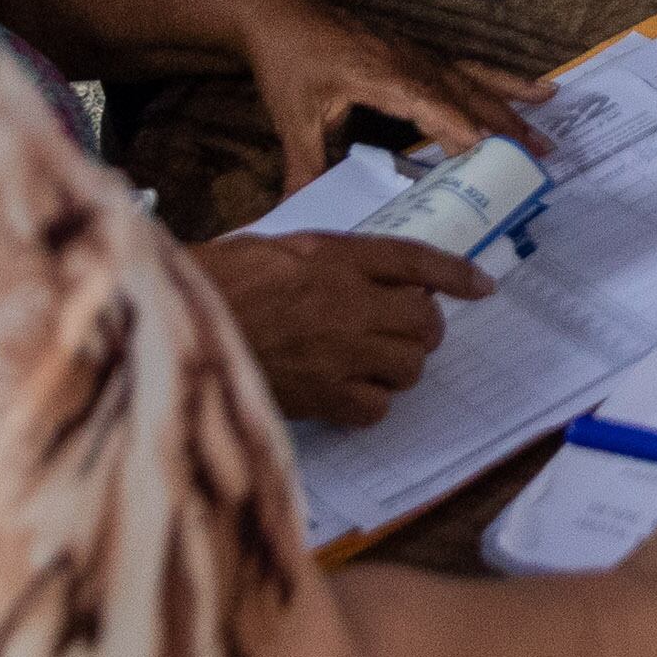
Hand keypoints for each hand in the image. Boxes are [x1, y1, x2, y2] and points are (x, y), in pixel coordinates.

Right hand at [191, 232, 487, 429]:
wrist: (174, 320)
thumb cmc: (218, 281)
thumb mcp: (279, 248)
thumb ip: (331, 260)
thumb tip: (374, 277)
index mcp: (334, 256)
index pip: (414, 259)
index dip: (454, 273)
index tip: (482, 286)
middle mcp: (347, 301)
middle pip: (423, 320)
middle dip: (420, 328)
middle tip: (399, 331)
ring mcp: (338, 351)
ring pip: (408, 366)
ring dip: (398, 367)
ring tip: (369, 363)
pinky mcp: (320, 395)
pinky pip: (375, 408)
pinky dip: (369, 404)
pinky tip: (346, 393)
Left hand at [233, 0, 539, 194]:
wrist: (284, 12)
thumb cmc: (290, 61)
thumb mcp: (292, 117)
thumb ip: (303, 166)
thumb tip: (298, 214)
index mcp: (381, 76)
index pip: (427, 103)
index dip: (457, 126)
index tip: (487, 153)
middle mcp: (410, 63)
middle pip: (466, 94)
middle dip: (504, 126)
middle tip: (540, 156)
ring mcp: (420, 56)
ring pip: (476, 83)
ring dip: (512, 110)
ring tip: (546, 134)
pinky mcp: (422, 55)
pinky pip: (470, 70)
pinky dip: (504, 82)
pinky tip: (536, 89)